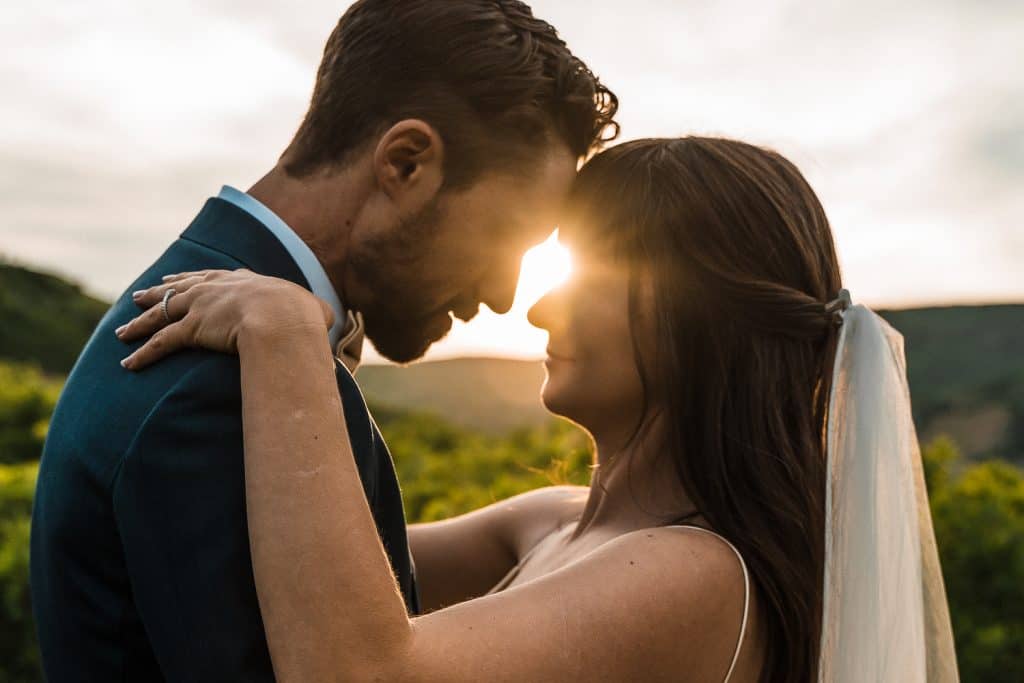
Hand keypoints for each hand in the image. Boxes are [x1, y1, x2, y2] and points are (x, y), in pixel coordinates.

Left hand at [116, 269, 333, 369]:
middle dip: (158, 293)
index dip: (194, 279)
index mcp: (243, 283)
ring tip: (121, 331)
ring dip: (139, 324)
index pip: (212, 277)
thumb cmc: (302, 316)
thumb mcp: (315, 310)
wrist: (282, 319)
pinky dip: (143, 354)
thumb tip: (336, 320)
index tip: (180, 279)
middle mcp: (216, 290)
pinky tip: (128, 364)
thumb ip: (318, 314)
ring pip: (162, 315)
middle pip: (179, 290)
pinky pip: (161, 343)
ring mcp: (201, 308)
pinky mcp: (191, 330)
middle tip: (140, 297)